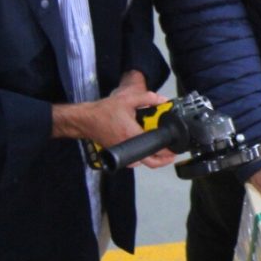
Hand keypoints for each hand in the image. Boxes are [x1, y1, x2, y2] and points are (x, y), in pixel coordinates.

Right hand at [57, 74, 172, 165]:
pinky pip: (132, 160)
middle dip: (163, 161)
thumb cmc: (104, 111)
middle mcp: (128, 147)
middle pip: (149, 163)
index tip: (175, 148)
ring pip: (141, 162)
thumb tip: (162, 100)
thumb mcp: (127, 100)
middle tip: (172, 155)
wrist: (84, 119)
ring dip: (152, 159)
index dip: (166, 151)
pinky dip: (141, 158)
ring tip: (162, 152)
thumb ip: (147, 98)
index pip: (154, 148)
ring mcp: (122, 152)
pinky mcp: (117, 152)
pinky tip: (146, 151)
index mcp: (133, 134)